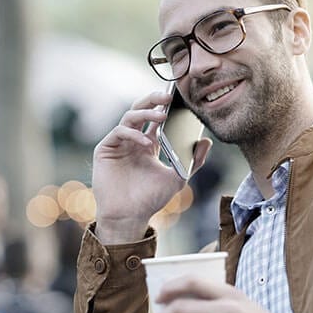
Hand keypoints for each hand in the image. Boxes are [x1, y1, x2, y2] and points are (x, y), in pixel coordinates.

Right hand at [92, 91, 210, 243]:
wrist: (129, 217)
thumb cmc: (151, 199)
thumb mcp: (178, 177)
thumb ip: (193, 160)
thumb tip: (207, 141)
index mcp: (149, 144)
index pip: (156, 118)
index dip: (166, 107)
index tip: (180, 98)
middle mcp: (133, 140)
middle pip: (141, 110)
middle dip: (154, 100)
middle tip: (168, 95)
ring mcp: (118, 143)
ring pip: (130, 116)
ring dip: (146, 113)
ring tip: (162, 114)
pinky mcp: (105, 149)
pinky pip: (119, 132)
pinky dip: (133, 134)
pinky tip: (146, 142)